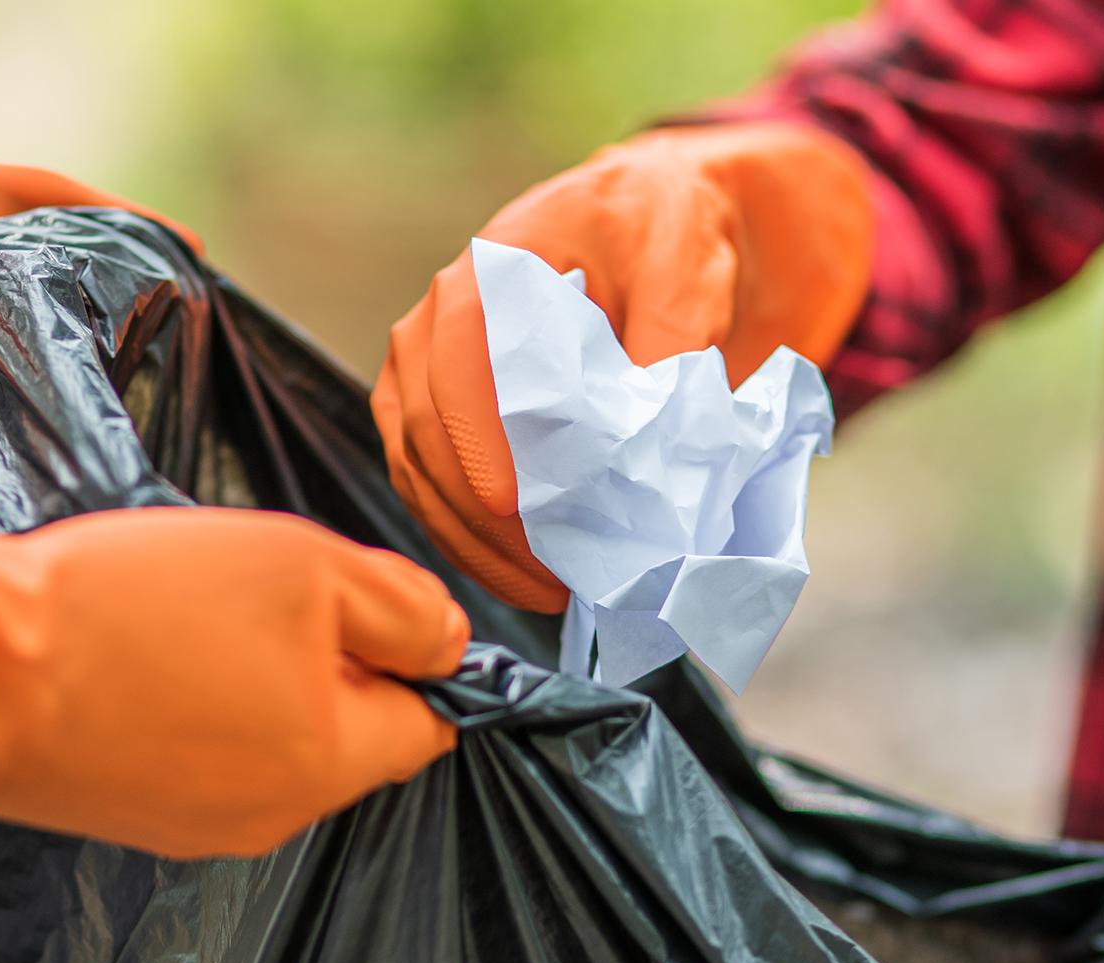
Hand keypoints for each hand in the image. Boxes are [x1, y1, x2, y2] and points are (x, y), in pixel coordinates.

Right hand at [0, 478, 469, 858]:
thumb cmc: (127, 611)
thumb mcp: (300, 567)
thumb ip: (399, 606)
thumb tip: (449, 645)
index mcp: (325, 766)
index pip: (426, 724)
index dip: (410, 648)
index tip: (362, 592)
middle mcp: (265, 819)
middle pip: (340, 733)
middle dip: (320, 657)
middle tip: (257, 583)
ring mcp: (182, 824)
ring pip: (259, 737)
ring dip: (242, 672)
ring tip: (177, 606)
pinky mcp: (112, 807)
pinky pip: (182, 747)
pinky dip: (172, 695)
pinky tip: (126, 643)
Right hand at [372, 121, 872, 609]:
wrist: (655, 230)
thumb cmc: (665, 237)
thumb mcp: (684, 265)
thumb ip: (667, 339)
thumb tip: (646, 437)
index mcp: (485, 276)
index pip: (458, 366)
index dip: (480, 443)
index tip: (517, 508)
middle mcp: (433, 325)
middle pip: (428, 434)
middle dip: (484, 516)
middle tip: (555, 575)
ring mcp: (424, 377)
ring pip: (419, 474)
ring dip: (475, 543)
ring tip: (549, 591)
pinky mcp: (435, 422)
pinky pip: (429, 491)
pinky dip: (470, 543)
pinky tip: (525, 578)